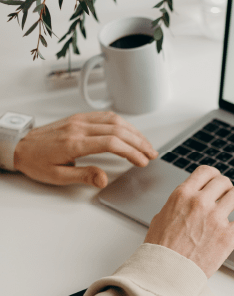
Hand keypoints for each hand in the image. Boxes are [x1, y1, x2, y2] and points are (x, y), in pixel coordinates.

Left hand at [14, 111, 157, 187]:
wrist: (19, 146)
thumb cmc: (36, 162)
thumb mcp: (57, 176)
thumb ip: (83, 176)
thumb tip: (104, 179)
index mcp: (74, 143)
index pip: (112, 143)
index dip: (131, 152)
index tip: (142, 161)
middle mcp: (79, 127)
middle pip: (118, 130)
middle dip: (139, 142)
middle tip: (151, 154)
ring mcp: (80, 120)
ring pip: (115, 120)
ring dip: (134, 132)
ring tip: (146, 144)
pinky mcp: (80, 118)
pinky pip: (106, 116)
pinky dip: (123, 124)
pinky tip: (130, 132)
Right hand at [144, 165, 233, 277]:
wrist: (165, 273)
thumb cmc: (160, 249)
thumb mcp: (161, 217)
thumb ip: (177, 205)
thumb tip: (186, 201)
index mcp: (182, 195)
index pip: (205, 172)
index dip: (214, 176)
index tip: (218, 183)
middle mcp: (200, 202)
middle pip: (224, 181)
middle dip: (227, 188)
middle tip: (228, 197)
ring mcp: (215, 218)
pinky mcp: (227, 236)